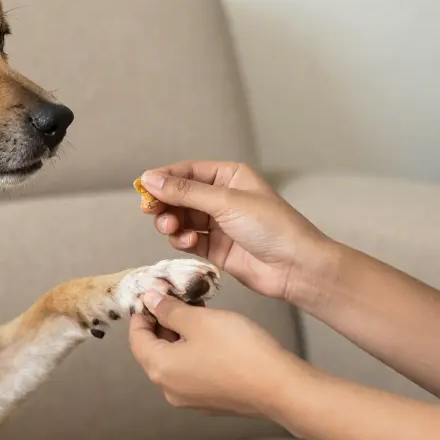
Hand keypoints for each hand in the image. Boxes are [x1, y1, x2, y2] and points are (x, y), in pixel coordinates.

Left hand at [128, 289, 305, 419]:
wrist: (280, 387)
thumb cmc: (240, 351)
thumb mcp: (200, 320)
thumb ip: (170, 310)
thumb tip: (149, 301)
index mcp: (160, 369)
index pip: (136, 338)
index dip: (142, 313)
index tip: (154, 295)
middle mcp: (170, 389)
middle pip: (154, 350)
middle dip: (164, 322)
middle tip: (180, 298)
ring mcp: (191, 398)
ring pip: (175, 360)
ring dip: (182, 335)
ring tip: (200, 312)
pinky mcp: (211, 401)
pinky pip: (193, 372)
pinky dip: (195, 351)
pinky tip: (214, 335)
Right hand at [138, 162, 337, 305]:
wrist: (295, 268)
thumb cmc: (272, 227)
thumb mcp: (225, 202)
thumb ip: (185, 192)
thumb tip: (150, 179)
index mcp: (229, 177)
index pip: (187, 172)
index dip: (164, 178)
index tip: (143, 188)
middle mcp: (222, 198)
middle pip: (180, 196)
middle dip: (165, 203)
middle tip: (151, 211)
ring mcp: (218, 224)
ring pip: (181, 219)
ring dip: (172, 223)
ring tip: (173, 229)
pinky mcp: (216, 248)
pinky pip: (188, 240)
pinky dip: (183, 240)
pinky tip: (189, 243)